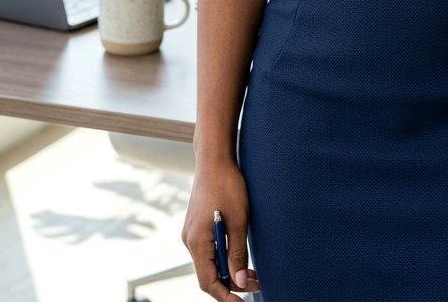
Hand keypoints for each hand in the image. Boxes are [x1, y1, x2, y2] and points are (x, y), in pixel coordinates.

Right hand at [182, 158, 259, 296]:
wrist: (215, 159)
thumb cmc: (228, 185)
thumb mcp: (239, 221)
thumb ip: (238, 254)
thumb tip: (241, 283)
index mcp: (197, 241)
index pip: (208, 282)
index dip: (226, 296)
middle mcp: (190, 240)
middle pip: (209, 275)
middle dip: (232, 284)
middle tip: (257, 283)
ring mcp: (191, 233)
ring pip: (209, 263)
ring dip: (229, 270)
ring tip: (253, 272)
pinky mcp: (197, 226)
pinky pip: (209, 250)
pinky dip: (224, 257)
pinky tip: (239, 254)